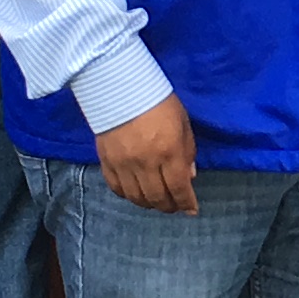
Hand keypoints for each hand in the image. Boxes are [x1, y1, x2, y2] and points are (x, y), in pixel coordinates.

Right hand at [94, 94, 198, 213]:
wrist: (121, 87)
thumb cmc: (158, 101)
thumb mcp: (182, 123)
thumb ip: (187, 151)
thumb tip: (189, 176)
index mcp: (169, 151)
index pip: (179, 188)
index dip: (187, 203)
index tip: (191, 210)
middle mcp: (146, 163)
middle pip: (158, 197)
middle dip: (169, 206)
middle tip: (174, 206)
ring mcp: (124, 164)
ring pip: (137, 197)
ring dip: (149, 204)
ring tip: (156, 202)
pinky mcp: (106, 161)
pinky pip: (116, 188)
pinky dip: (128, 195)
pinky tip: (135, 193)